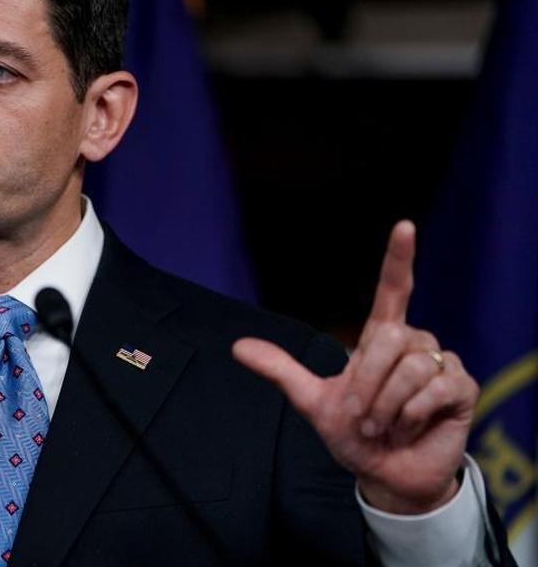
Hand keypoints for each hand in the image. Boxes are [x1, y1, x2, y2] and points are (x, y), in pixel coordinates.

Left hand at [233, 220, 477, 513]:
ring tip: (385, 425)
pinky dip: (410, 417)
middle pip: (388, 339)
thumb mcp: (312, 401)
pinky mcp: (462, 388)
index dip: (399, 259)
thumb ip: (281, 370)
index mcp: (382, 338)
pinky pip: (432, 391)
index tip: (404, 226)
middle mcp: (414, 343)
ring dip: (386, 406)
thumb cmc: (354, 433)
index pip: (394, 290)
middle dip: (366, 384)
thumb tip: (236, 346)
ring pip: (409, 368)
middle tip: (363, 416)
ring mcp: (441, 364)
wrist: (383, 473)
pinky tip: (409, 429)